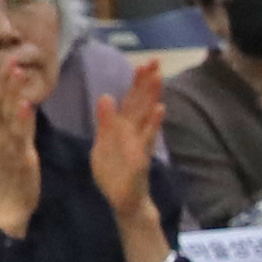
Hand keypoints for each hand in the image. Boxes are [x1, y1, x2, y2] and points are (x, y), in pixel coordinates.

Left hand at [86, 51, 169, 223]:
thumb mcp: (102, 144)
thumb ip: (105, 122)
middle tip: (156, 61)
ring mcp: (139, 144)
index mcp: (124, 128)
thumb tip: (105, 96)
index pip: (131, 100)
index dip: (137, 82)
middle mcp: (134, 132)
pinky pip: (146, 139)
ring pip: (146, 116)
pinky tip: (159, 110)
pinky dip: (153, 124)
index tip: (144, 63)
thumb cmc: (114, 173)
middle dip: (148, 82)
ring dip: (152, 97)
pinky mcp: (140, 158)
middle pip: (141, 103)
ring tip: (158, 77)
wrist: (123, 200)